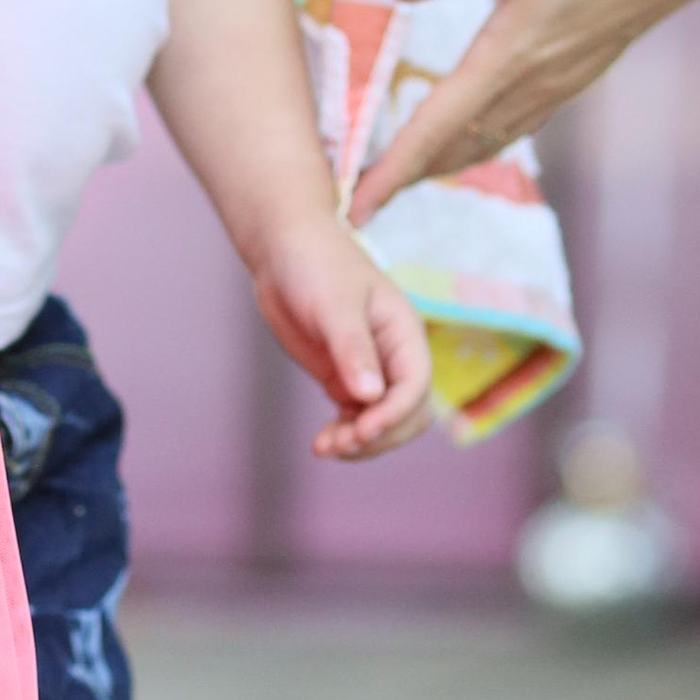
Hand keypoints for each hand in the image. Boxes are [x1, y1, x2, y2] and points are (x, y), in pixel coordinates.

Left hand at [250, 221, 434, 459]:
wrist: (284, 252)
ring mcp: (369, 370)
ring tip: (324, 448)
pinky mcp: (344, 378)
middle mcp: (393, 356)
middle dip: (380, 435)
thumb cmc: (316, 264)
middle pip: (407, 413)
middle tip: (340, 444)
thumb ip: (352, 349)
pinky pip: (356, 418)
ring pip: (382, 422)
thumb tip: (370, 396)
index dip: (394, 414)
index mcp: (404, 333)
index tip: (362, 430)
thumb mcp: (334, 304)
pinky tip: (321, 444)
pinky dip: (344, 436)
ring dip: (360, 442)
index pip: (416, 385)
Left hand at [349, 0, 697, 219]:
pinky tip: (467, 137)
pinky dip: (477, 143)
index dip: (393, 167)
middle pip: (455, 146)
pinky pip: (515, 126)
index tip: (357, 205)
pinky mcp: (574, 75)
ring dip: (440, 163)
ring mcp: (557, 84)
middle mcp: (531, 81)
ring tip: (400, 178)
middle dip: (405, 177)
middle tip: (358, 204)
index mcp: (509, 52)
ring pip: (487, 141)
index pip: (436, 124)